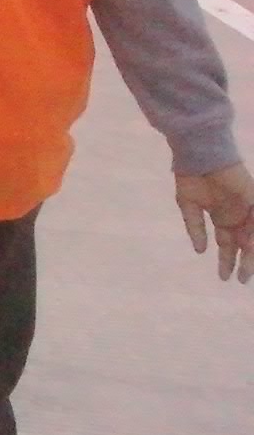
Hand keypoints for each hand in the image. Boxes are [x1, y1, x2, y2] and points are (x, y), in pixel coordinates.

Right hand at [176, 164, 253, 283]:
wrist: (199, 154)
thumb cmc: (192, 177)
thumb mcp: (188, 205)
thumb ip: (195, 228)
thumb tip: (200, 250)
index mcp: (222, 218)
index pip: (228, 245)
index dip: (227, 261)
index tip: (224, 278)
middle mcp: (237, 217)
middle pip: (243, 246)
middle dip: (243, 263)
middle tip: (240, 280)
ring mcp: (247, 210)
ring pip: (253, 237)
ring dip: (251, 254)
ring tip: (246, 270)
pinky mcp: (253, 200)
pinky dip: (252, 236)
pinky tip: (250, 246)